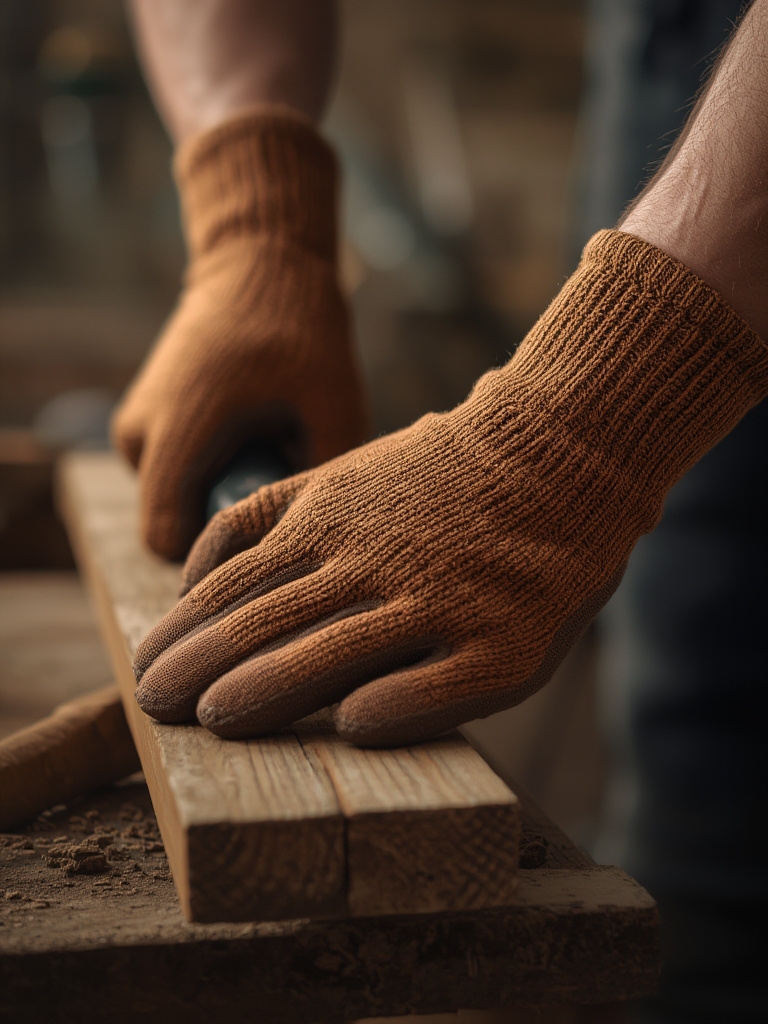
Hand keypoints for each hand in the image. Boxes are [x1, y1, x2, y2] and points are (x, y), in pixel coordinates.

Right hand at [112, 108, 365, 558]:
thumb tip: (328, 547)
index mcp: (177, 430)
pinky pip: (180, 473)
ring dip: (225, 491)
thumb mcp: (336, 409)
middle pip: (176, 524)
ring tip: (273, 448)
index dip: (215, 559)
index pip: (168, 539)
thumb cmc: (301, 332)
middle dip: (229, 521)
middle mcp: (140, 435)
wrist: (259, 264)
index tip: (271, 542)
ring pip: (180, 498)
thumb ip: (324, 484)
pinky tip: (256, 436)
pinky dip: (217, 469)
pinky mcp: (149, 420)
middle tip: (284, 484)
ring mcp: (137, 426)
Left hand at [132, 232, 767, 745]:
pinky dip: (388, 708)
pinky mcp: (501, 644)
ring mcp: (439, 601)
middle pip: (269, 620)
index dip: (186, 629)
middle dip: (202, 666)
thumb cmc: (449, 474)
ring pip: (333, 653)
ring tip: (215, 720)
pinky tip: (351, 728)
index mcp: (333, 518)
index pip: (237, 582)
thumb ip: (273, 514)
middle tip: (154, 705)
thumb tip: (196, 572)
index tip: (148, 667)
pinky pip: (433, 687)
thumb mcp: (345, 469)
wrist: (563, 450)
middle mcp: (375, 560)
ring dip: (268, 689)